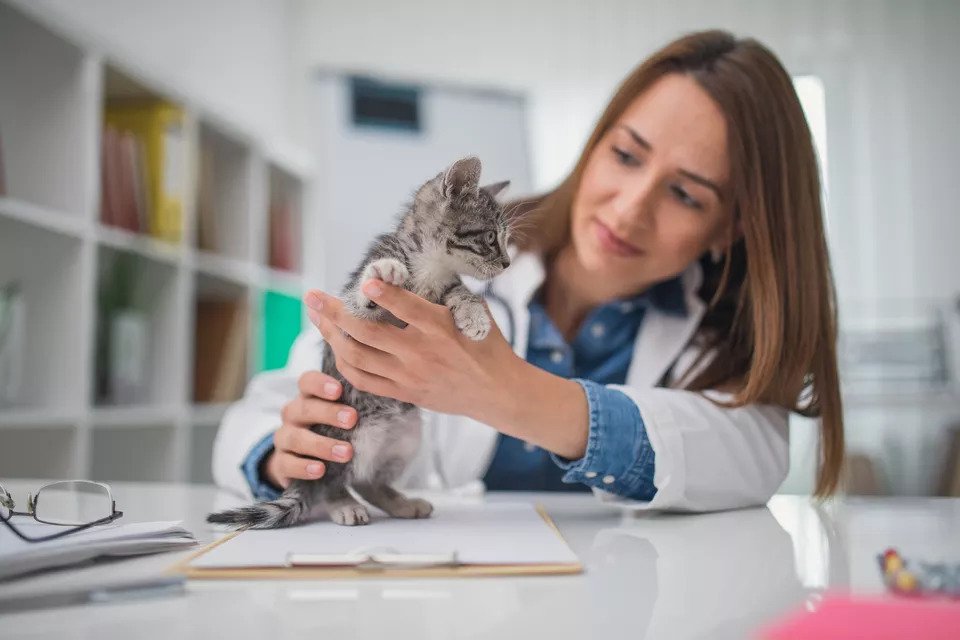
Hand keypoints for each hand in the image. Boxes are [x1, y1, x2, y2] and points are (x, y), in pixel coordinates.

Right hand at [262, 371, 356, 488]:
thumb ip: (355, 408)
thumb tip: (388, 402)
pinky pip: (286, 463)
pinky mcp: (281, 463)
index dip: (320, 384)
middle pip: (304, 408)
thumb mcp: (340, 418)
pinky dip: (303, 467)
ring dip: (322, 445)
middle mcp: (293, 415)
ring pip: (296, 438)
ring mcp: (284, 438)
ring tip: (346, 453)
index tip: (339, 390)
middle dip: (328, 413)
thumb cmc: (330, 431)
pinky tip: (320, 470)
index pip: (307, 382)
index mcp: (308, 398)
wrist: (302, 464)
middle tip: (352, 420)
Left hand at [304, 280, 517, 420]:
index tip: (365, 280)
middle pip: (368, 333)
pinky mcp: (404, 393)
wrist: (497, 392)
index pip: (407, 308)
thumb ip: (444, 293)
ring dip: (331, 335)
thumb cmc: (487, 344)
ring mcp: (409, 376)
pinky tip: (334, 346)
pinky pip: (363, 380)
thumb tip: (413, 270)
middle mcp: (421, 353)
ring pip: (358, 357)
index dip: (385, 294)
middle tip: (312, 296)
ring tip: (316, 317)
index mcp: (441, 328)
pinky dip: (344, 363)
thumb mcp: (473, 311)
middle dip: (335, 313)